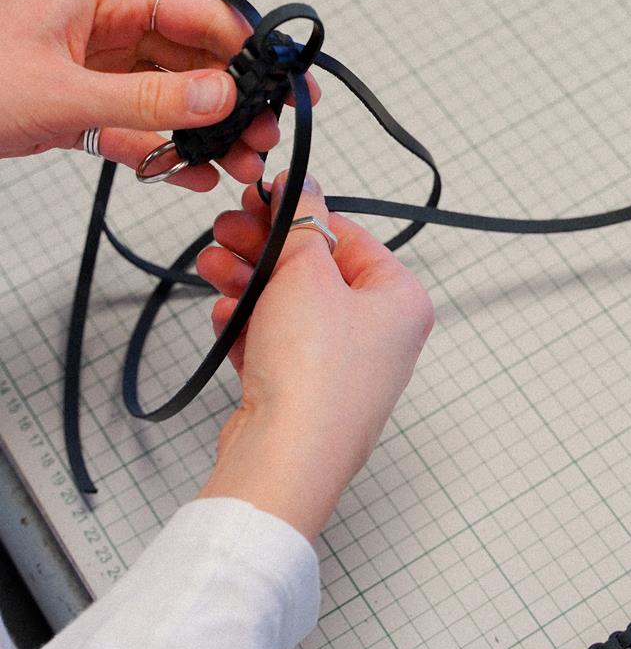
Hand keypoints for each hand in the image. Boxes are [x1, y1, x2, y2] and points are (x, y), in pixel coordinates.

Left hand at [0, 0, 320, 189]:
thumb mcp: (62, 92)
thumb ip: (147, 100)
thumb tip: (219, 99)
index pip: (198, 14)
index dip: (247, 48)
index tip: (283, 82)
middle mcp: (111, 27)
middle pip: (194, 60)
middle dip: (233, 101)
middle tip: (267, 135)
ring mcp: (101, 69)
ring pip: (174, 99)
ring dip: (209, 133)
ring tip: (243, 166)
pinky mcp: (87, 108)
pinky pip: (142, 129)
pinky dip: (169, 153)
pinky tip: (199, 176)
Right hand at [195, 172, 433, 542]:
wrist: (284, 457)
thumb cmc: (314, 376)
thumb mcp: (306, 273)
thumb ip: (302, 224)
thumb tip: (303, 190)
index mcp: (400, 300)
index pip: (351, 237)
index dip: (303, 213)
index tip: (265, 198)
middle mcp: (380, 336)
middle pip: (316, 272)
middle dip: (265, 249)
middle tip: (228, 228)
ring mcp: (343, 369)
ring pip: (290, 308)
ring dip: (247, 281)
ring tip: (213, 266)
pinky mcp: (306, 395)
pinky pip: (276, 346)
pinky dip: (249, 326)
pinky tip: (224, 313)